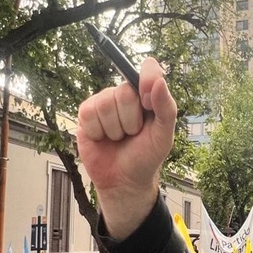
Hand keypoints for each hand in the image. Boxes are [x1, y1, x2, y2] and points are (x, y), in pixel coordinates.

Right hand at [77, 59, 176, 238]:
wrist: (124, 182)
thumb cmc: (145, 158)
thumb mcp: (164, 136)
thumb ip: (166, 108)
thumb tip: (159, 81)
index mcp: (147, 96)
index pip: (148, 70)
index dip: (146, 81)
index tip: (147, 103)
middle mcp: (124, 95)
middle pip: (123, 92)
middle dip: (130, 120)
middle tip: (132, 134)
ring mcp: (104, 103)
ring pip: (105, 104)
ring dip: (114, 129)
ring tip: (118, 139)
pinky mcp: (86, 115)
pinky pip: (89, 114)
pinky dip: (98, 132)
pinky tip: (102, 139)